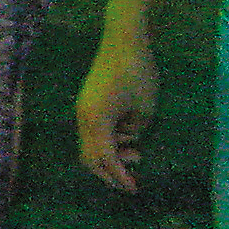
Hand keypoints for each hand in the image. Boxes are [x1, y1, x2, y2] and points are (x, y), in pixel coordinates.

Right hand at [76, 26, 154, 194]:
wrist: (123, 40)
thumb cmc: (138, 72)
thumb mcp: (146, 108)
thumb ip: (136, 129)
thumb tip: (129, 135)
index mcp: (97, 121)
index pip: (106, 159)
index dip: (120, 177)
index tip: (135, 189)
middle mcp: (83, 117)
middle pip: (89, 157)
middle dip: (109, 173)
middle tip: (130, 180)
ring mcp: (82, 109)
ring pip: (89, 145)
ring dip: (109, 155)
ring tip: (136, 151)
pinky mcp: (87, 102)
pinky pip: (93, 132)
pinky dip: (107, 141)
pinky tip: (127, 134)